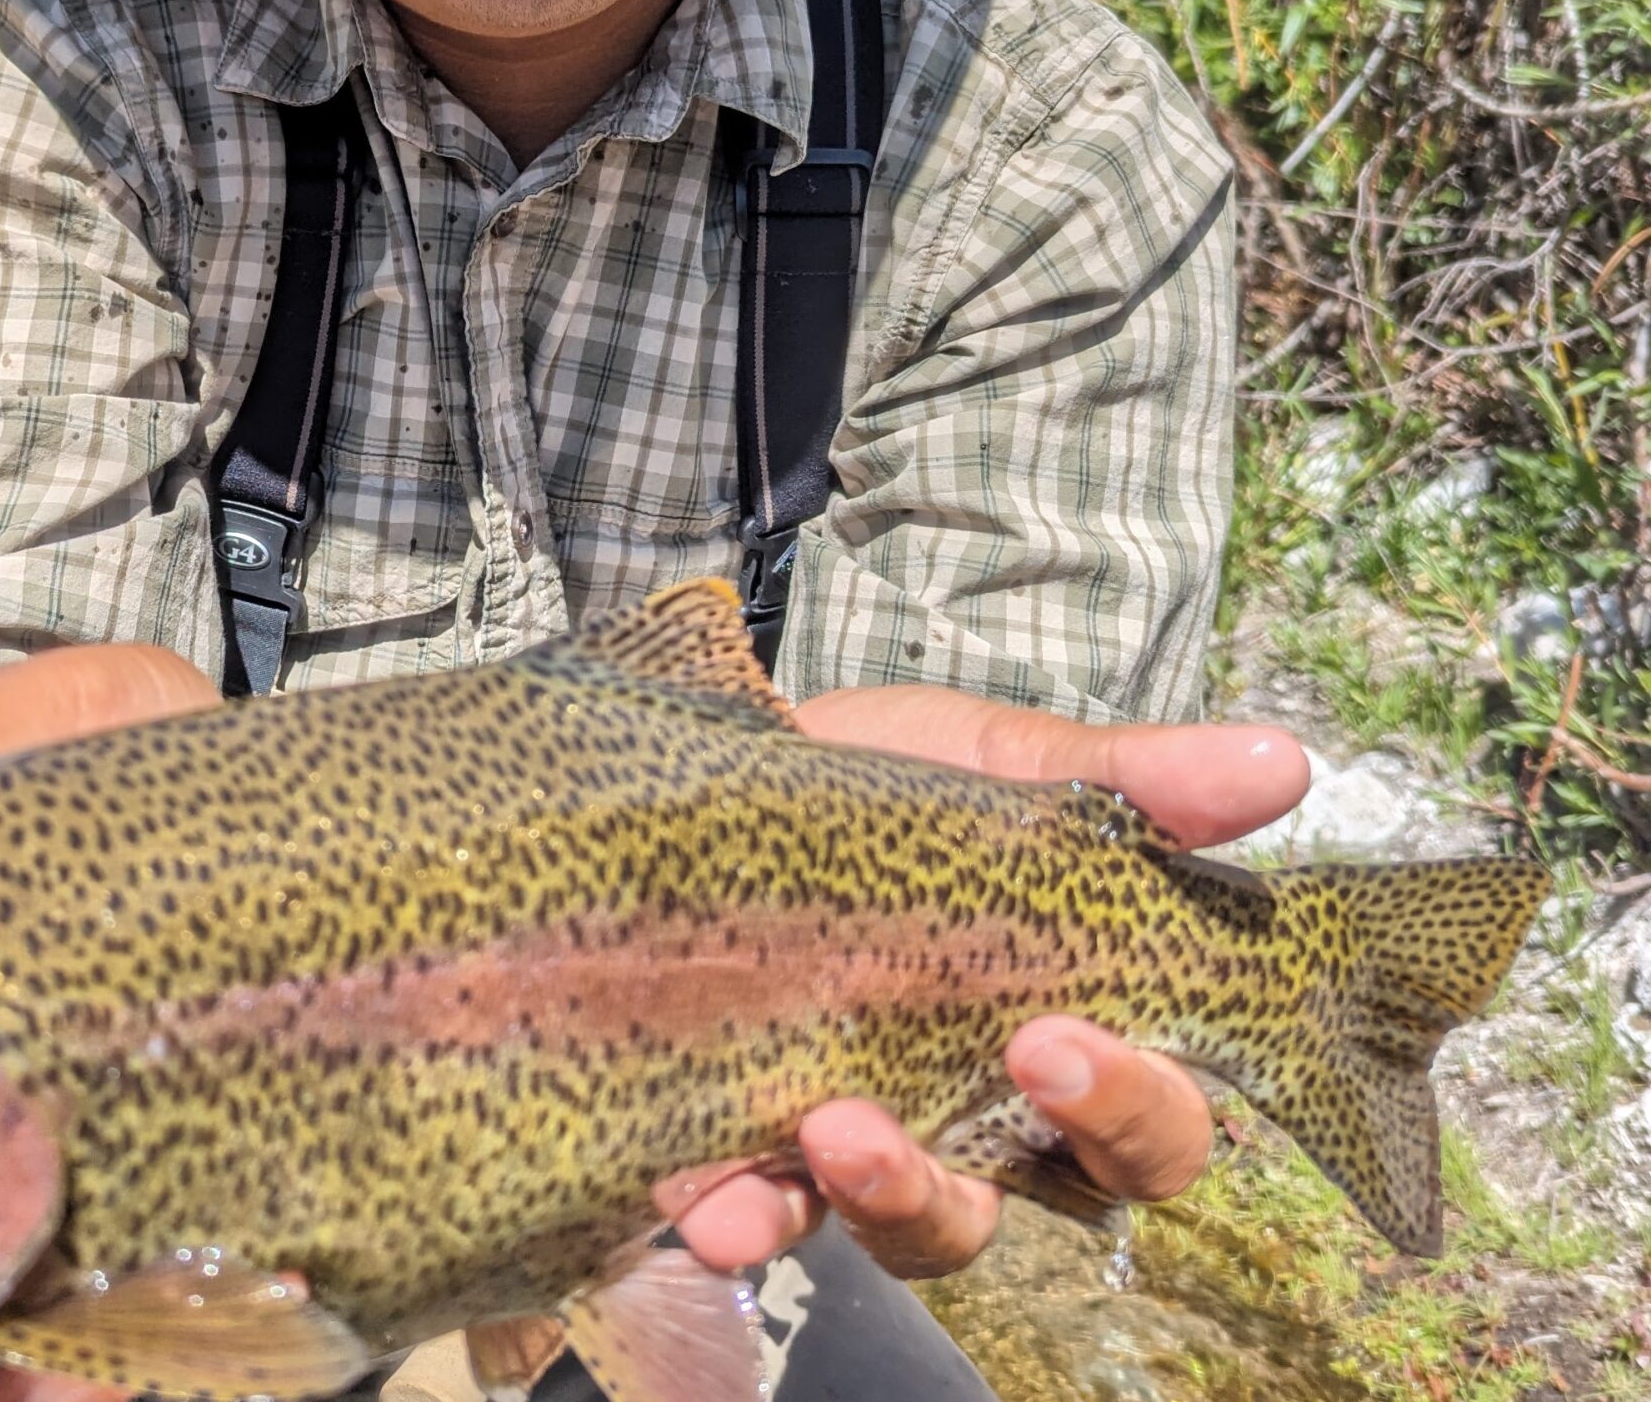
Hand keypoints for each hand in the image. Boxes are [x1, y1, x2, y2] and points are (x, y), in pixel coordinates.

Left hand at [651, 683, 1309, 1280]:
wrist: (724, 769)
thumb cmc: (891, 782)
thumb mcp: (1003, 763)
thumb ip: (1131, 780)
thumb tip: (1283, 761)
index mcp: (1075, 1034)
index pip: (1158, 1124)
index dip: (1134, 1106)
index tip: (1065, 1036)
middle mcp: (990, 1114)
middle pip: (1072, 1194)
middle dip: (1054, 1144)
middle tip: (1010, 1060)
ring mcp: (876, 1140)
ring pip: (924, 1230)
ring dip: (892, 1199)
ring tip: (835, 1130)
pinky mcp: (751, 1150)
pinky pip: (760, 1219)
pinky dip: (743, 1222)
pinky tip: (709, 1208)